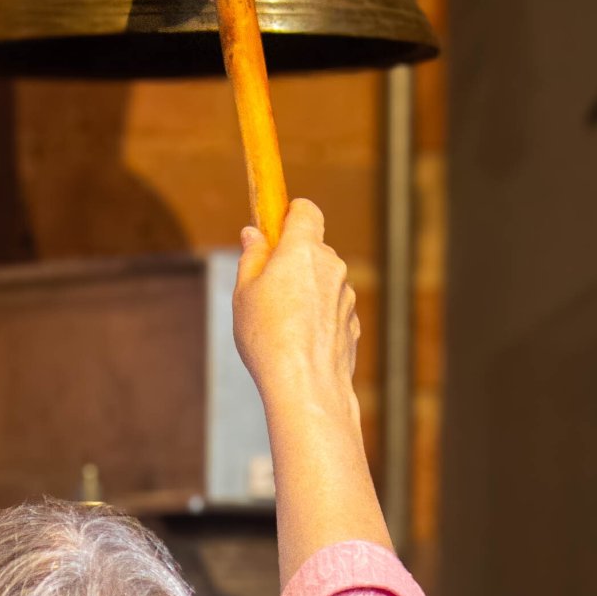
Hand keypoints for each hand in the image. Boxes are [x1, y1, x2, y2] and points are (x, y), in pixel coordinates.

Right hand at [232, 197, 360, 426]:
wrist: (306, 385)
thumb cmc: (267, 337)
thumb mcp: (244, 293)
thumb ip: (251, 257)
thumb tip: (254, 234)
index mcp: (303, 250)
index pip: (305, 210)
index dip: (289, 214)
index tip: (273, 227)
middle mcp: (332, 266)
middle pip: (313, 248)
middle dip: (292, 259)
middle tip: (265, 285)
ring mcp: (346, 295)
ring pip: (323, 280)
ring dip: (305, 290)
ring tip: (280, 323)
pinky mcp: (352, 322)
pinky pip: (331, 308)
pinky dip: (317, 316)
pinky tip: (299, 341)